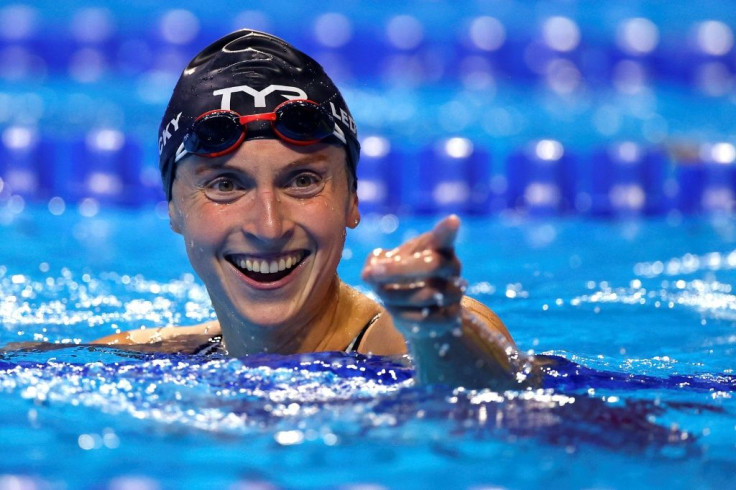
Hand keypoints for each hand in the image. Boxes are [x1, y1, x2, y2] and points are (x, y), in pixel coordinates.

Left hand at [361, 215, 465, 336]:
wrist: (418, 312)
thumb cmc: (400, 277)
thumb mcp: (385, 262)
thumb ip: (375, 261)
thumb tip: (370, 271)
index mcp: (437, 247)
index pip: (445, 237)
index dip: (448, 230)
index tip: (452, 220)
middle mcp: (451, 267)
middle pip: (432, 265)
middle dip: (397, 270)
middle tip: (369, 273)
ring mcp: (455, 293)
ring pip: (425, 295)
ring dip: (394, 295)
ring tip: (379, 291)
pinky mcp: (451, 317)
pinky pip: (425, 319)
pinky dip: (402, 314)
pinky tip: (392, 308)